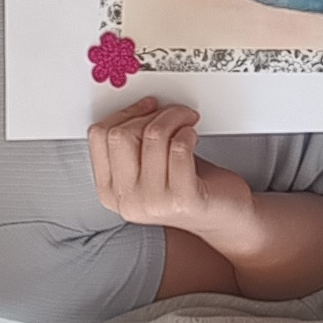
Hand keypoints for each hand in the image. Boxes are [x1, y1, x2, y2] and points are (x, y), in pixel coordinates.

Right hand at [86, 98, 247, 230]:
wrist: (223, 217)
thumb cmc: (188, 187)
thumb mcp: (148, 169)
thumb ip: (133, 145)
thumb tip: (137, 105)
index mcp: (110, 191)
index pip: (99, 137)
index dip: (124, 112)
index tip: (146, 106)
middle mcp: (127, 200)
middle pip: (121, 135)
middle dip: (151, 114)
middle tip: (172, 113)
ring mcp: (153, 203)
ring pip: (153, 136)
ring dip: (175, 118)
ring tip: (187, 121)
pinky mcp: (182, 199)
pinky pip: (179, 147)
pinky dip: (188, 133)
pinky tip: (193, 137)